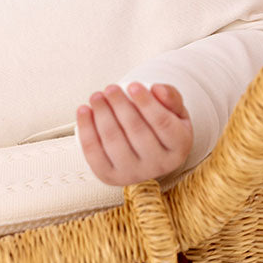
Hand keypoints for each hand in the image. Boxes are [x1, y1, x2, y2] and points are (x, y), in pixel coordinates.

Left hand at [76, 82, 192, 185]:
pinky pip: (95, 154)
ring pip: (114, 143)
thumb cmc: (161, 123)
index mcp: (179, 147)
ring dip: (102, 116)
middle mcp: (159, 165)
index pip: (163, 124)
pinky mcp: (110, 177)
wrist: (147, 148)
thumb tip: (157, 89)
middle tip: (110, 88)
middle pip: (137, 132)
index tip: (133, 85)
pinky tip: (84, 110)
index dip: (147, 103)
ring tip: (97, 96)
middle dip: (120, 106)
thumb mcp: (174, 108)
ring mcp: (134, 174)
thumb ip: (170, 97)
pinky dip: (86, 131)